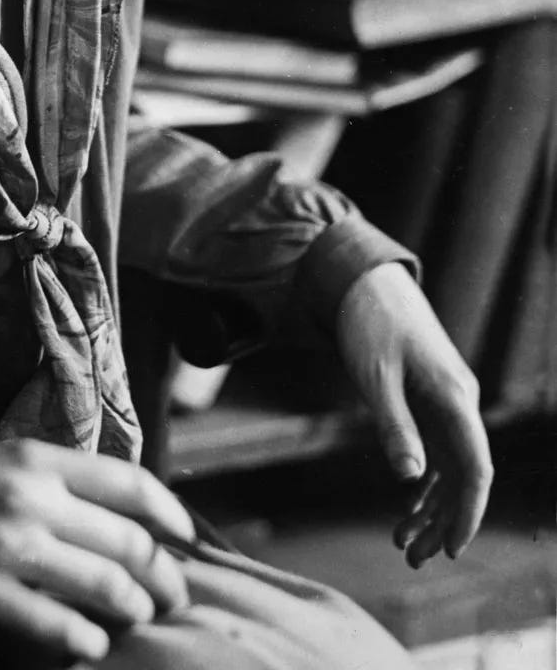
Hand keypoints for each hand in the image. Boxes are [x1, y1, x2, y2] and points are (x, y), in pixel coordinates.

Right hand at [0, 438, 194, 661]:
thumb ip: (54, 486)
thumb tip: (119, 523)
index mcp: (36, 459)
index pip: (129, 483)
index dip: (171, 516)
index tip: (187, 542)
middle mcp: (29, 495)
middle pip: (128, 541)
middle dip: (161, 579)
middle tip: (170, 601)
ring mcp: (5, 542)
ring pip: (104, 583)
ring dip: (131, 611)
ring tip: (135, 623)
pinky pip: (54, 624)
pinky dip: (84, 641)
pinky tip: (89, 646)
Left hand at [335, 263, 492, 567]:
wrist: (366, 281)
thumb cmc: (369, 323)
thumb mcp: (374, 375)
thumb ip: (393, 425)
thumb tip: (411, 479)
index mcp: (453, 396)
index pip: (475, 467)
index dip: (467, 512)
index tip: (453, 549)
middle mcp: (459, 402)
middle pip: (464, 476)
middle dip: (444, 521)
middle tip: (414, 560)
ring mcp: (447, 403)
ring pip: (450, 468)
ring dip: (432, 508)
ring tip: (405, 546)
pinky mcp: (430, 401)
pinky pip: (436, 452)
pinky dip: (423, 483)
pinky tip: (406, 510)